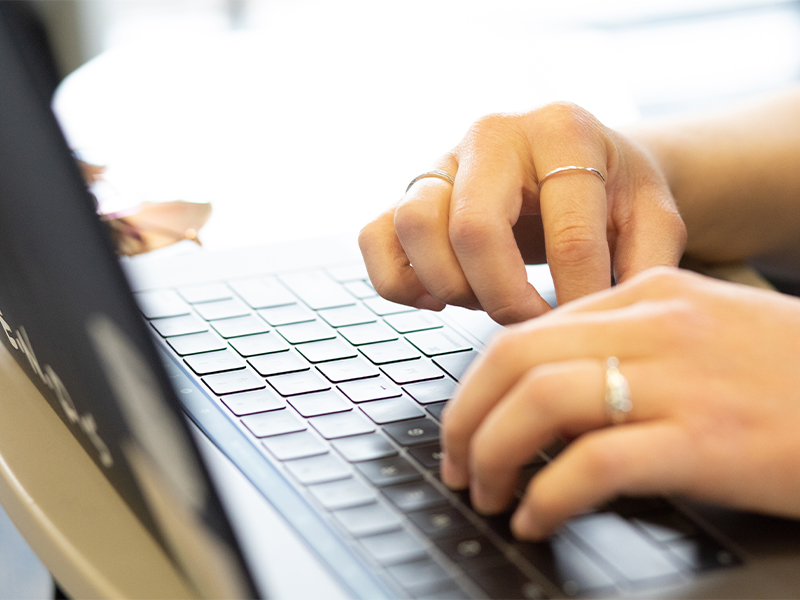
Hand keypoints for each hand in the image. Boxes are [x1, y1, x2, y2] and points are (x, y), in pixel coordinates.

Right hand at [359, 103, 685, 323]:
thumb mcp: (652, 216)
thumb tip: (602, 324)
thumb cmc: (614, 192)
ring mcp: (443, 160)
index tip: (583, 333)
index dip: (577, 298)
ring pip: (413, 224)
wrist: (580, 161)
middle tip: (529, 320)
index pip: (566, 232)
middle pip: (472, 227)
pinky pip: (374, 237)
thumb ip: (645, 263)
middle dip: (502, 297)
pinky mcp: (410, 190)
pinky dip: (400, 281)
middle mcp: (493, 135)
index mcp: (562, 131)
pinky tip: (440, 299)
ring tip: (486, 300)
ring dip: (449, 284)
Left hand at [440, 267, 799, 538]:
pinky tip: (537, 517)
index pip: (528, 330)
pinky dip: (548, 493)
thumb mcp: (703, 333)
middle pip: (515, 358)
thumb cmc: (792, 376)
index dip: (478, 383)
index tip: (465, 424)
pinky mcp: (708, 439)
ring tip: (484, 492)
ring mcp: (682, 378)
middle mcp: (657, 323)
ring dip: (494, 453)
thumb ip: (627, 347)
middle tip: (456, 463)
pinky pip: (595, 462)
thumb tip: (547, 397)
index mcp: (649, 291)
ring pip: (541, 400)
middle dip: (466, 416)